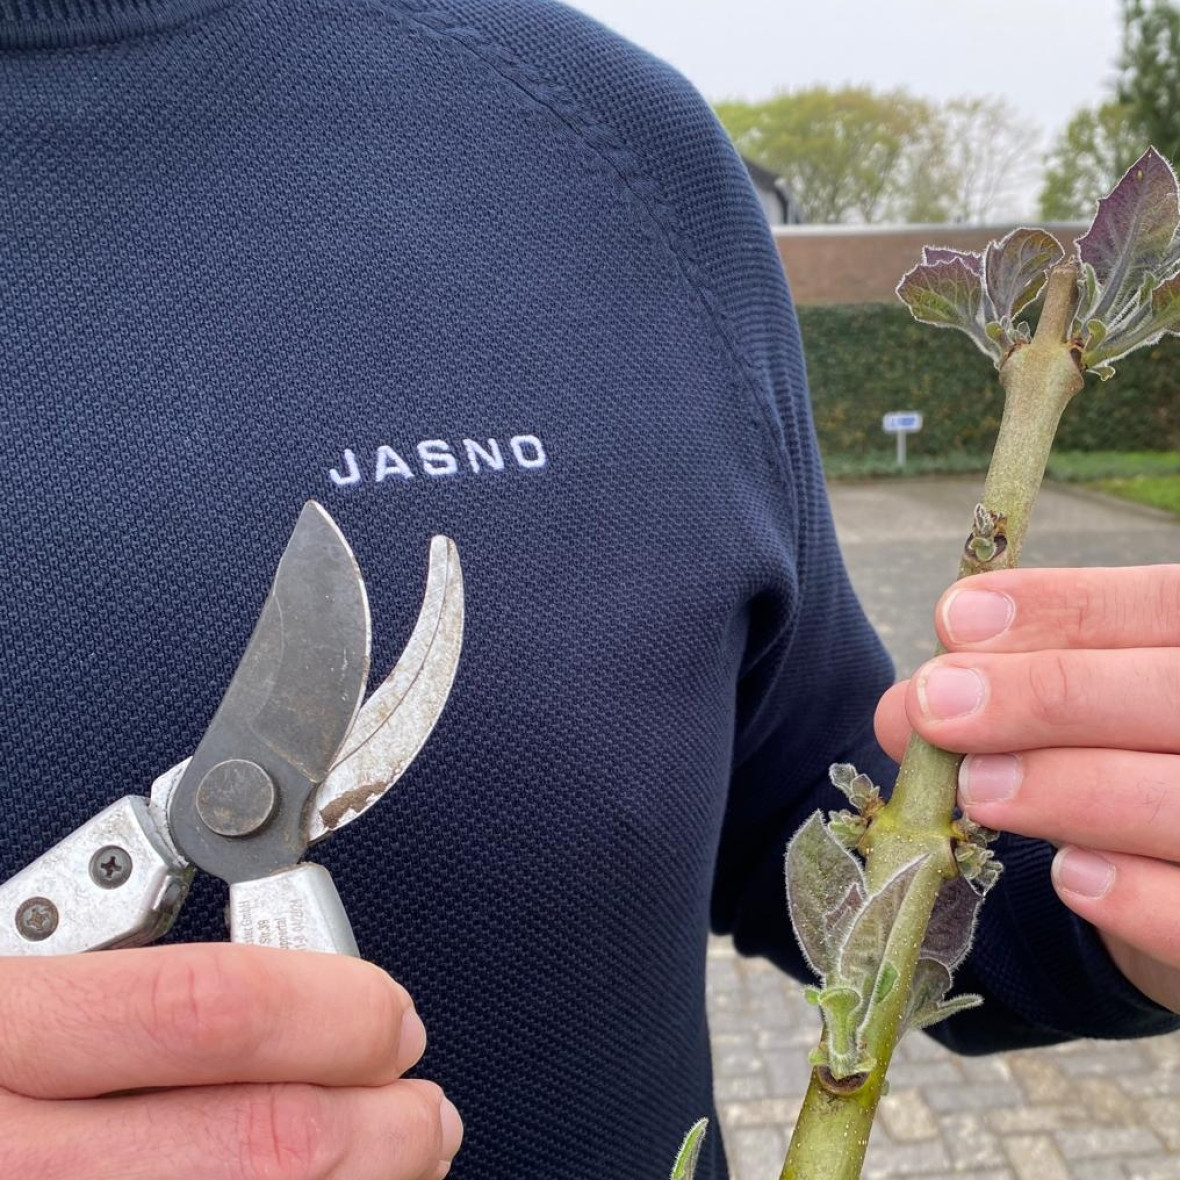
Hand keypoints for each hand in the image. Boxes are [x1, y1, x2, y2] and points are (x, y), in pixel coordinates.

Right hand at [0, 944, 462, 1178]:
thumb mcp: (0, 997)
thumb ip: (103, 993)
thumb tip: (285, 991)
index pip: (209, 1010)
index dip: (334, 1007)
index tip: (386, 1014)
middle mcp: (8, 1160)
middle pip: (262, 1149)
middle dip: (385, 1123)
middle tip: (422, 1101)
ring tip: (401, 1163)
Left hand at [874, 565, 1179, 1015]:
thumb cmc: (1128, 772)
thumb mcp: (1074, 719)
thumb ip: (1001, 697)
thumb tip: (902, 711)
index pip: (1164, 605)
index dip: (1065, 607)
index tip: (955, 619)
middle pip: (1172, 692)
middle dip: (1045, 695)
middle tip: (938, 706)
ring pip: (1178, 800)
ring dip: (1067, 789)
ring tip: (977, 792)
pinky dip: (1132, 893)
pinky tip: (1068, 876)